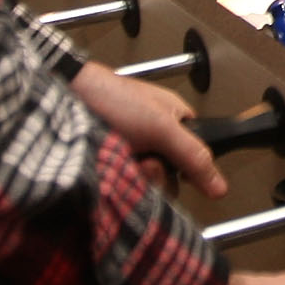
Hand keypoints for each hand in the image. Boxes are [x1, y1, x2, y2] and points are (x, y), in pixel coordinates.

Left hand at [68, 60, 226, 198]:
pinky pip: (123, 187)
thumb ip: (193, 155)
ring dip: (135, 178)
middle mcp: (154, 141)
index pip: (194, 160)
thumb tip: (221, 186)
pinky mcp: (109, 167)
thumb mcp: (161, 127)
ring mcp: (131, 154)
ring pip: (146, 186)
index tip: (174, 171)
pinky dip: (117, 181)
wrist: (64, 98)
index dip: (186, 171)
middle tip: (143, 161)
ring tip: (121, 160)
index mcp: (174, 122)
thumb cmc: (112, 97)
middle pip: (170, 179)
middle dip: (156, 176)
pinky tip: (109, 168)